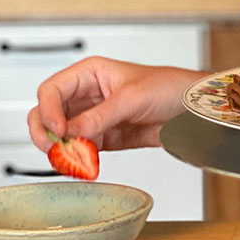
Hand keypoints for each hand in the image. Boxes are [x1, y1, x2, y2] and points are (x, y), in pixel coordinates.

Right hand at [27, 56, 204, 152]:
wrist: (193, 110)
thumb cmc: (170, 87)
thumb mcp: (133, 97)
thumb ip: (100, 116)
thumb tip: (70, 133)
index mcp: (90, 73)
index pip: (51, 90)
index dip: (48, 110)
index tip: (58, 130)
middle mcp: (87, 95)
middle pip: (47, 114)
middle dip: (46, 133)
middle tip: (55, 150)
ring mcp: (93, 118)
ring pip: (60, 136)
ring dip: (61, 151)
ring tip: (73, 161)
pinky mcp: (103, 138)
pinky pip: (79, 151)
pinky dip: (77, 160)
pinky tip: (85, 166)